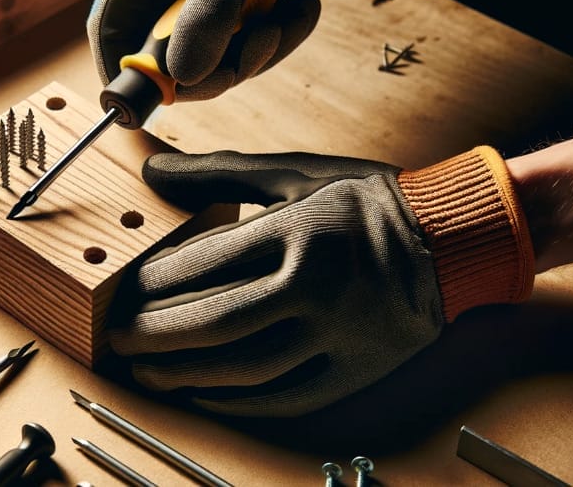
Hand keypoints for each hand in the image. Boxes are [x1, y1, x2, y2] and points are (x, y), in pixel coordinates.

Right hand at [86, 0, 381, 100]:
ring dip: (249, 55)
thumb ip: (207, 17)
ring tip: (285, 20)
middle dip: (210, 68)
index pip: (110, 28)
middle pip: (160, 55)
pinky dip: (269, 41)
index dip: (126, 72)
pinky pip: (234, 47)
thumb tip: (183, 78)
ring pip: (204, 58)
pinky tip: (300, 8)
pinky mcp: (222, 8)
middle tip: (252, 55)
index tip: (159, 99)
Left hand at [109, 149, 533, 416]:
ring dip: (186, 373)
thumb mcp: (296, 172)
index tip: (124, 289)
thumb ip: (219, 172)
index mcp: (301, 229)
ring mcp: (340, 334)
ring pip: (246, 367)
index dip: (155, 281)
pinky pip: (284, 396)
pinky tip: (201, 392)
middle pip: (217, 320)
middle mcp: (319, 285)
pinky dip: (235, 400)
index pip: (208, 262)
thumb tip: (152, 171)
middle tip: (117, 336)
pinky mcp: (356, 370)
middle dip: (155, 333)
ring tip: (148, 370)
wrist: (455, 241)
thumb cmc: (369, 201)